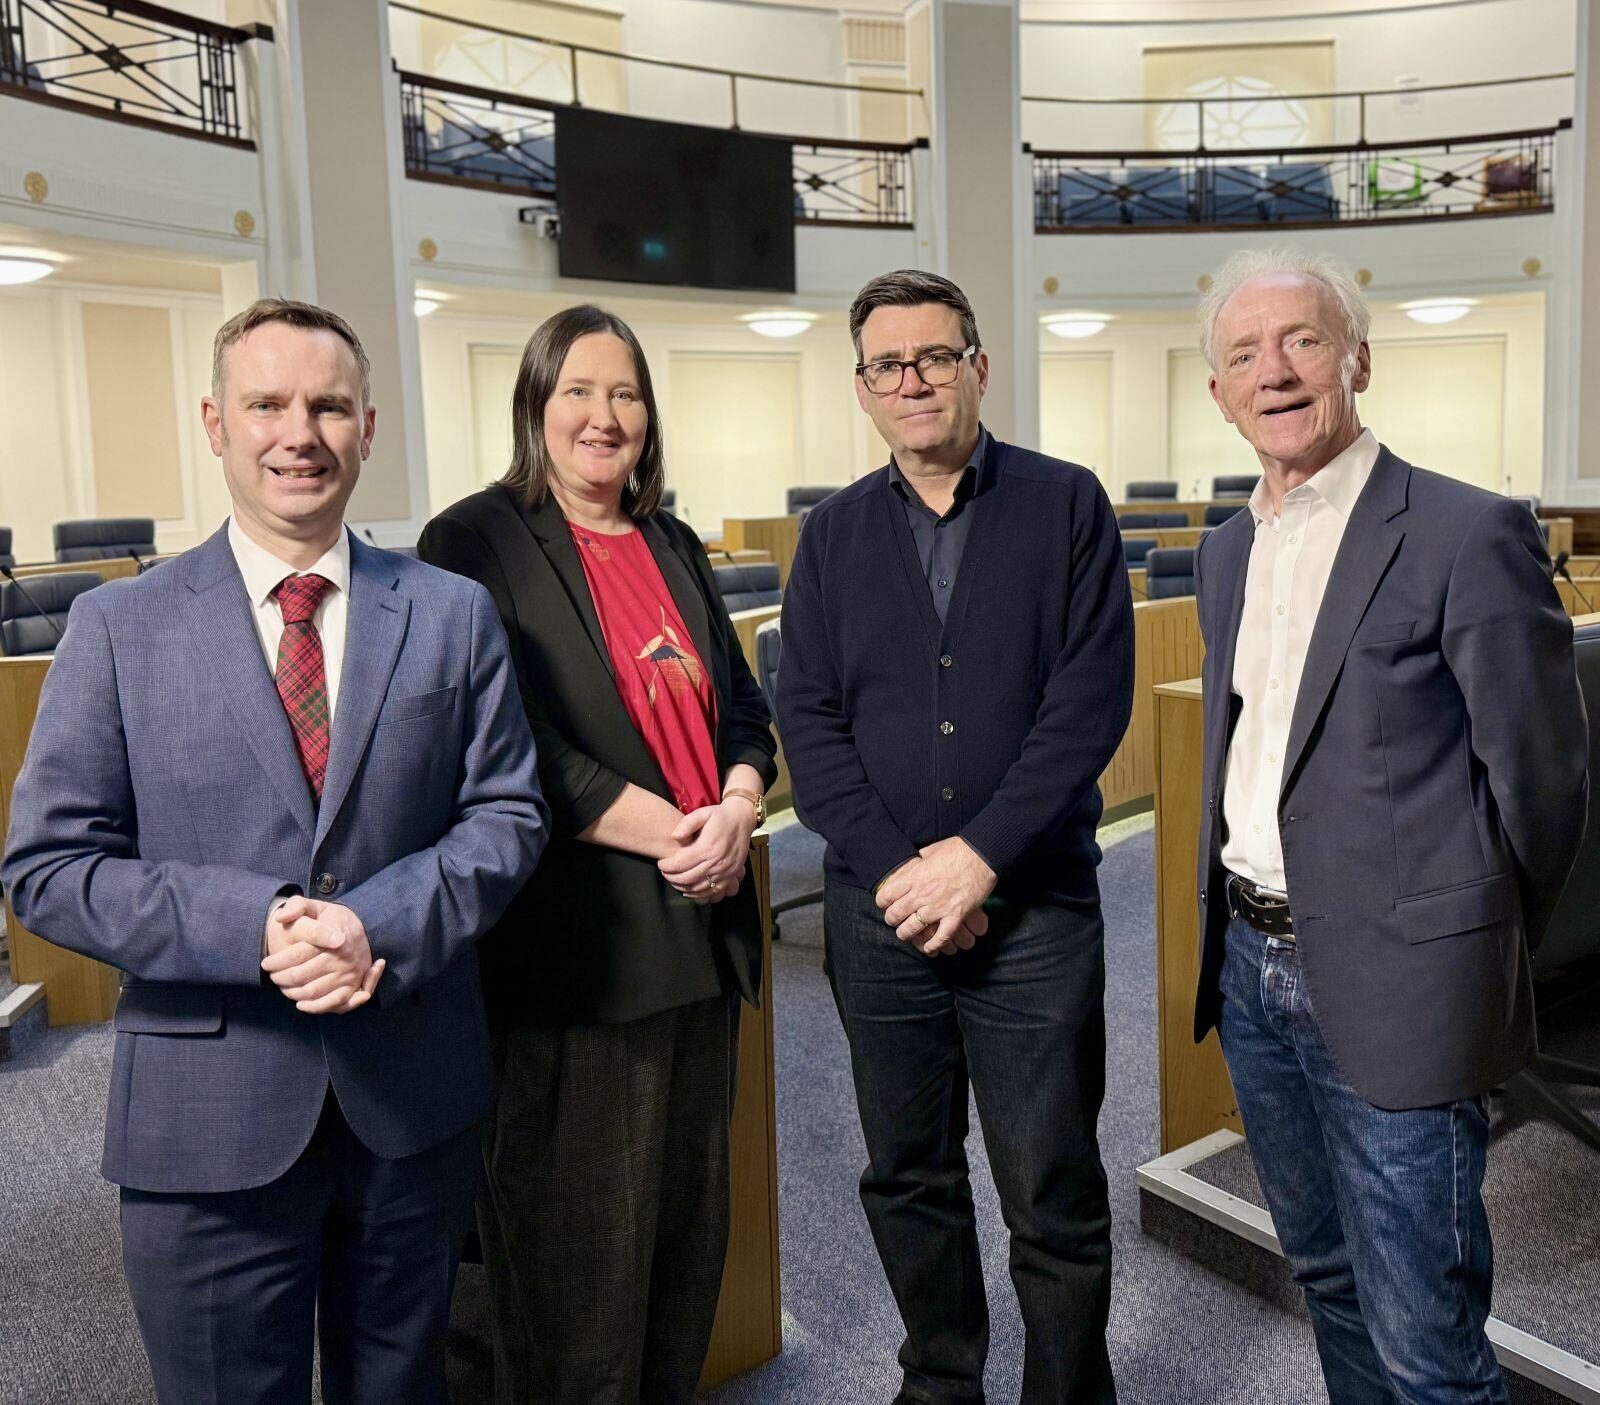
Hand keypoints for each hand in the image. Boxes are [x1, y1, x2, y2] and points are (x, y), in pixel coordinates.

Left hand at [261, 898, 384, 1013]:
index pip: (297, 954)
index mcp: (334, 936)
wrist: (362, 929)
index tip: (266, 963)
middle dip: (280, 978)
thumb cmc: (334, 920)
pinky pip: (332, 1003)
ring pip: (311, 991)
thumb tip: (280, 918)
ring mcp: (349, 974)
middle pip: (300, 975)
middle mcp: (343, 958)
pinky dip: (314, 1007)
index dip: (276, 961)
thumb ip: (297, 906)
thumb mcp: (317, 906)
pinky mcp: (354, 987)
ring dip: (291, 992)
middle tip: (273, 976)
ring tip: (283, 986)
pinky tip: (300, 1003)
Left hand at [658, 797, 757, 902]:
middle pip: (687, 879)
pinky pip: (712, 892)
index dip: (666, 867)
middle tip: (665, 872)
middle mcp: (717, 862)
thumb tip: (674, 837)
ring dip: (682, 887)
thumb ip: (686, 823)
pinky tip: (689, 889)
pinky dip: (698, 895)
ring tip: (674, 880)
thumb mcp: (702, 813)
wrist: (742, 820)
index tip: (661, 863)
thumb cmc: (719, 816)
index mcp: (708, 847)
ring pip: (698, 888)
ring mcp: (725, 872)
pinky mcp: (730, 876)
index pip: (680, 864)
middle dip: (671, 878)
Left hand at [876, 838, 997, 955]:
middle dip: (892, 920)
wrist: (982, 854)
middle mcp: (922, 894)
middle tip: (895, 920)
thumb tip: (909, 868)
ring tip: (907, 934)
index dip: (883, 902)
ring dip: (907, 934)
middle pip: (896, 915)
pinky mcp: (956, 915)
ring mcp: (938, 906)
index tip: (886, 904)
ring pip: (912, 929)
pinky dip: (932, 945)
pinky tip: (928, 947)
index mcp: (914, 877)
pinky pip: (940, 937)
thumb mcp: (929, 851)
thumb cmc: (957, 849)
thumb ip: (916, 863)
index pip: (886, 897)